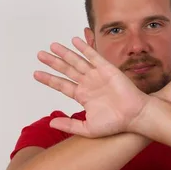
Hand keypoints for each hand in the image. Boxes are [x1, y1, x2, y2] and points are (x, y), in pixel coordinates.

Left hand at [33, 37, 148, 137]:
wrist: (134, 116)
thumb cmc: (115, 124)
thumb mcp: (88, 128)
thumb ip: (69, 125)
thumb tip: (51, 123)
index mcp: (82, 96)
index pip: (62, 85)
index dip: (49, 79)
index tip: (36, 74)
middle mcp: (88, 84)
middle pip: (66, 70)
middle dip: (53, 62)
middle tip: (40, 54)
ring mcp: (97, 75)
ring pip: (77, 61)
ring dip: (65, 53)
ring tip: (52, 46)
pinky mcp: (107, 69)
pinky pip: (93, 56)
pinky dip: (84, 48)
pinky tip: (74, 41)